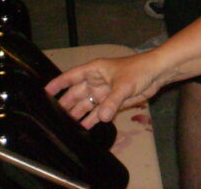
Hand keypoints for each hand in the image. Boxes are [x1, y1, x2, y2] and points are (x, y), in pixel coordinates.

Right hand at [45, 52, 168, 129]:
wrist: (158, 73)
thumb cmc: (140, 70)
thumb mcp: (124, 85)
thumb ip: (112, 101)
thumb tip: (102, 117)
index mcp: (94, 70)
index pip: (71, 77)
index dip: (57, 85)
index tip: (43, 94)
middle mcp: (95, 81)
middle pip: (75, 95)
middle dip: (64, 105)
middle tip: (51, 119)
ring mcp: (103, 92)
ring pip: (85, 105)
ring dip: (76, 115)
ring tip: (63, 128)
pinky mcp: (111, 102)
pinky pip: (97, 113)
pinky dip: (90, 120)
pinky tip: (80, 130)